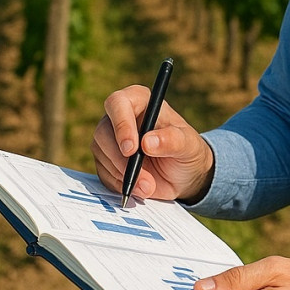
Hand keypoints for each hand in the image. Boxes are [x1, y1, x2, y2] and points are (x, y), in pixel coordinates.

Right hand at [90, 84, 214, 201]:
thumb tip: (148, 142)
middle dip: (121, 160)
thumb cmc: (187, 151)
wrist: (182, 175)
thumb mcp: (188, 145)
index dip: (121, 125)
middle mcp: (120, 117)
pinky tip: (139, 187)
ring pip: (101, 155)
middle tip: (144, 179)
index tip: (132, 149)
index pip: (118, 103)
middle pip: (103, 132)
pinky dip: (120, 184)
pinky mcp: (106, 161)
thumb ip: (172, 140)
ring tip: (149, 186)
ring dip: (124, 175)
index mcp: (139, 101)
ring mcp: (109, 139)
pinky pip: (103, 173)